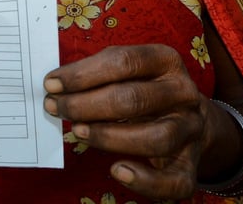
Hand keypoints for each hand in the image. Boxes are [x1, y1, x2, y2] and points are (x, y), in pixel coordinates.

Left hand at [43, 44, 205, 199]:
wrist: (189, 118)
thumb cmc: (145, 89)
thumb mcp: (128, 71)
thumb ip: (96, 75)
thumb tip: (55, 87)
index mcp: (166, 61)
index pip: (122, 62)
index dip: (82, 74)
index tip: (51, 84)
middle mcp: (183, 93)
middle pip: (134, 99)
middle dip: (86, 105)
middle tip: (56, 108)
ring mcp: (190, 129)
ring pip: (155, 138)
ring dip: (109, 137)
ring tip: (78, 131)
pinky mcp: (191, 164)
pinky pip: (173, 181)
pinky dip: (144, 181)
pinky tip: (116, 170)